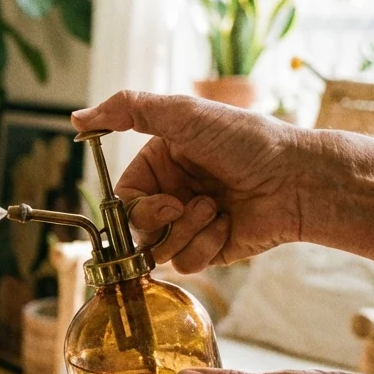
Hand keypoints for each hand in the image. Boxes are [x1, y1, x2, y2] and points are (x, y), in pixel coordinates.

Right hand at [72, 91, 310, 272]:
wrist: (296, 179)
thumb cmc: (246, 141)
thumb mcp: (183, 114)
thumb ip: (126, 111)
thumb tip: (76, 118)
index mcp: (161, 163)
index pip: (122, 197)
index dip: (134, 205)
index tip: (160, 198)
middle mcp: (172, 194)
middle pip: (134, 228)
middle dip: (159, 219)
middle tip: (184, 204)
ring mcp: (190, 224)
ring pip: (156, 249)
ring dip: (186, 229)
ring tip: (216, 209)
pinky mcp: (210, 250)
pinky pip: (185, 263)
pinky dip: (206, 244)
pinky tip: (229, 224)